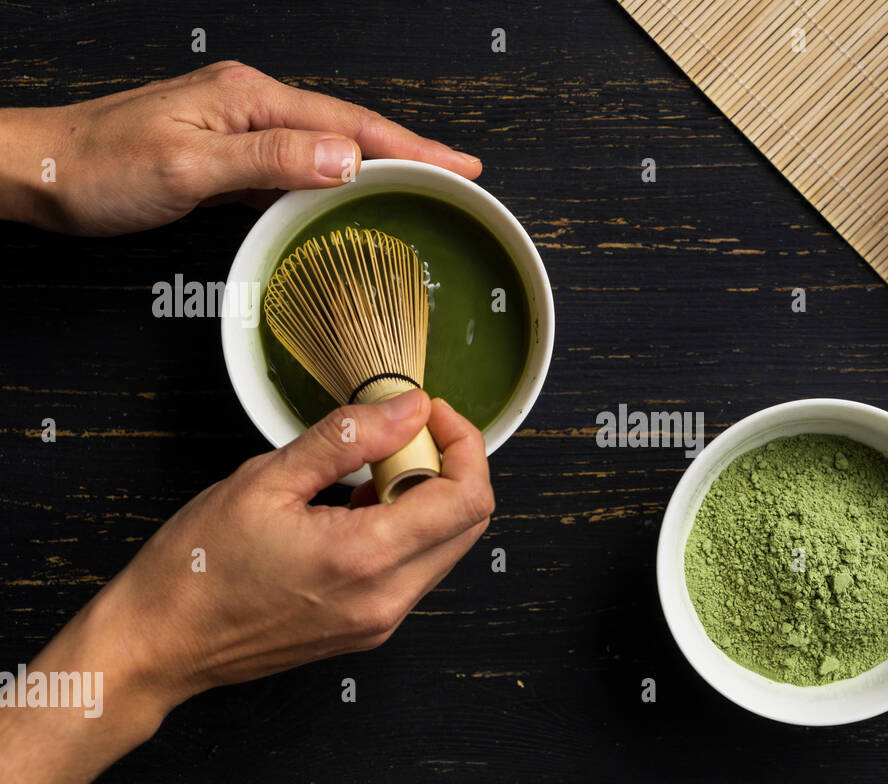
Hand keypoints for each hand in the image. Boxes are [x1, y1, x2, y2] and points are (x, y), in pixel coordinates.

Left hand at [0, 60, 481, 235]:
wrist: (37, 171)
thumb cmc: (98, 169)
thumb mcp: (187, 167)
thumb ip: (270, 161)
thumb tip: (345, 159)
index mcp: (249, 99)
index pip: (350, 124)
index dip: (411, 147)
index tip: (460, 165)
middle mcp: (249, 103)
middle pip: (349, 127)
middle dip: (409, 150)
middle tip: (460, 175)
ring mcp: (239, 125)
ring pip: (326, 144)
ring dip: (377, 163)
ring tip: (422, 184)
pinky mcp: (226, 150)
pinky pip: (296, 163)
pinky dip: (334, 177)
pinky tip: (350, 194)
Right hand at [0, 391, 491, 783]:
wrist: (161, 644)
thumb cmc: (198, 568)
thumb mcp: (266, 479)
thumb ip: (347, 438)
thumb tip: (406, 409)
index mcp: (365, 557)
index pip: (467, 498)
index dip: (461, 444)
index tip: (428, 415)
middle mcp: (387, 598)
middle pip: (470, 523)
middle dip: (449, 468)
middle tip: (399, 437)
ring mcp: (382, 621)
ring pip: (447, 546)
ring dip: (426, 499)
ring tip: (366, 475)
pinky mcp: (370, 628)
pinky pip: (416, 570)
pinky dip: (405, 530)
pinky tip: (354, 510)